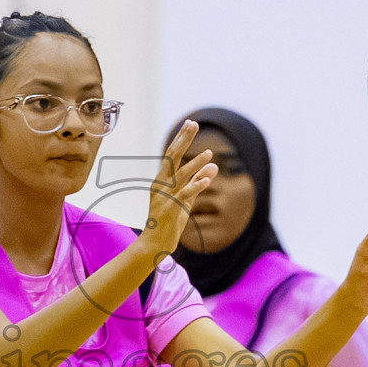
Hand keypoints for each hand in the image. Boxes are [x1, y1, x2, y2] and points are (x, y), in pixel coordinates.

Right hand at [141, 120, 216, 260]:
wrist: (154, 243)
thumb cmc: (168, 221)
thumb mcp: (186, 198)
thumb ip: (198, 181)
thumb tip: (213, 164)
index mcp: (162, 180)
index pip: (172, 154)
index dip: (181, 138)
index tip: (190, 123)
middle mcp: (162, 184)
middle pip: (173, 157)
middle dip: (184, 139)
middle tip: (193, 123)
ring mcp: (165, 196)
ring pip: (181, 175)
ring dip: (196, 163)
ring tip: (209, 152)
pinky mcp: (171, 208)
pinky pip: (185, 194)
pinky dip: (197, 185)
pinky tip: (208, 178)